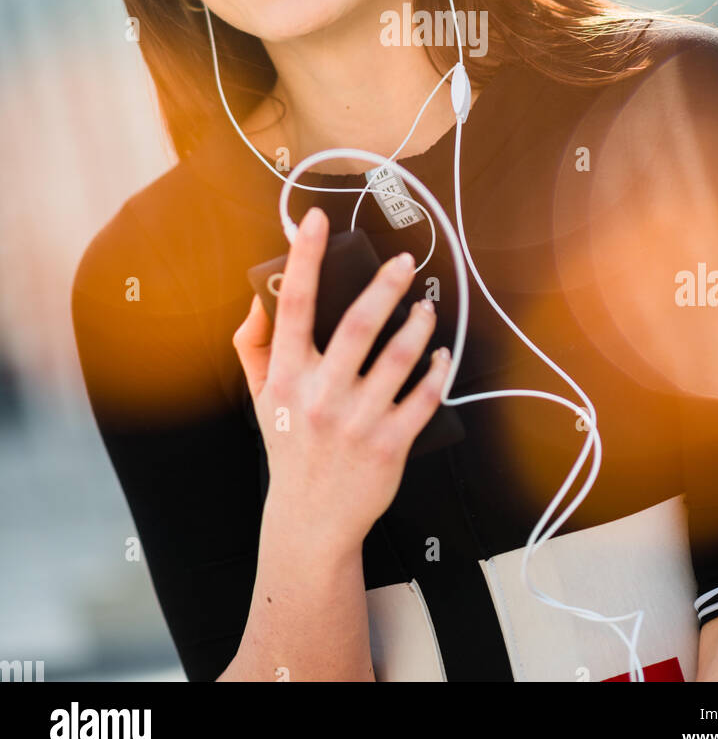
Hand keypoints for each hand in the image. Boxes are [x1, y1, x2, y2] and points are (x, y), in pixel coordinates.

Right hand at [232, 205, 450, 554]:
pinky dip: (438, 371)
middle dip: (385, 285)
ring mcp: (357, 422)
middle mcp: (319, 396)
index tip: (316, 219)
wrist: (311, 519)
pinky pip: (423, 398)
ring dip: (419, 326)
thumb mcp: (259, 397)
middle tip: (405, 260)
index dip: (304, 258)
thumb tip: (260, 299)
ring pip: (399, 358)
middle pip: (358, 326)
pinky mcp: (389, 445)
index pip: (294, 306)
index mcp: (286, 376)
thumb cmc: (290, 446)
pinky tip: (442, 353)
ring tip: (426, 308)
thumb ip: (254, 346)